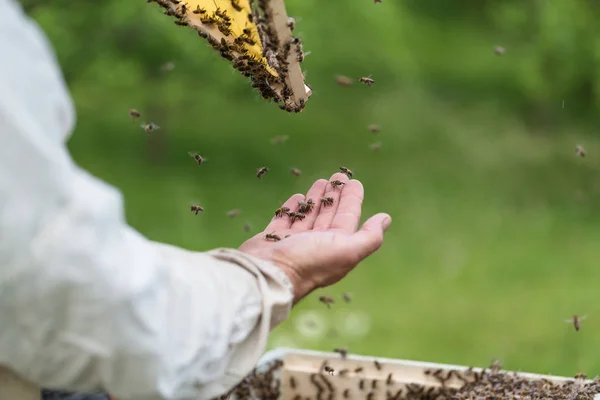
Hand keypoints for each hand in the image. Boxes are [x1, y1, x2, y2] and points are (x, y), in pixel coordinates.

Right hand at [239, 172, 391, 303]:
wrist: (267, 274)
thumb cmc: (308, 262)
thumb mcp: (347, 250)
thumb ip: (369, 236)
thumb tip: (386, 219)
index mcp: (336, 247)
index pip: (348, 217)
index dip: (352, 199)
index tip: (354, 182)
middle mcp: (316, 245)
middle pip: (330, 215)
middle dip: (335, 196)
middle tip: (338, 176)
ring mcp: (294, 242)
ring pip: (309, 215)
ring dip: (316, 199)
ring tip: (320, 182)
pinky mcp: (272, 239)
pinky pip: (285, 220)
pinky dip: (292, 208)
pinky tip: (297, 197)